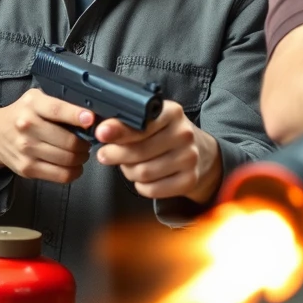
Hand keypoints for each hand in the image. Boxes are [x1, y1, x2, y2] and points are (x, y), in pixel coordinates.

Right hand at [0, 89, 93, 184]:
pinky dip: (74, 172)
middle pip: (68, 141)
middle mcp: (27, 126)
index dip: (76, 115)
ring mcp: (26, 149)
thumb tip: (92, 114)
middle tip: (89, 141)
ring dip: (82, 157)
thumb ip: (61, 103)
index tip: (91, 119)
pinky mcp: (26, 168)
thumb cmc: (24, 113)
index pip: (57, 110)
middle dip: (86, 143)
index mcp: (32, 104)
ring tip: (82, 152)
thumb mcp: (37, 99)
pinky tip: (75, 165)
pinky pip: (60, 175)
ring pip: (67, 159)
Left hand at [93, 101, 222, 203]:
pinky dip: (141, 186)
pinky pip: (152, 190)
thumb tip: (102, 130)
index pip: (142, 123)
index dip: (119, 130)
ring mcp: (189, 157)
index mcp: (173, 112)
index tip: (101, 133)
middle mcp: (184, 134)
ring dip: (128, 171)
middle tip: (105, 154)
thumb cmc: (166, 134)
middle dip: (115, 155)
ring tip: (129, 165)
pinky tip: (143, 178)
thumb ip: (128, 122)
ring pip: (143, 173)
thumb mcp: (152, 120)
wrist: (201, 153)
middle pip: (138, 151)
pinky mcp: (189, 179)